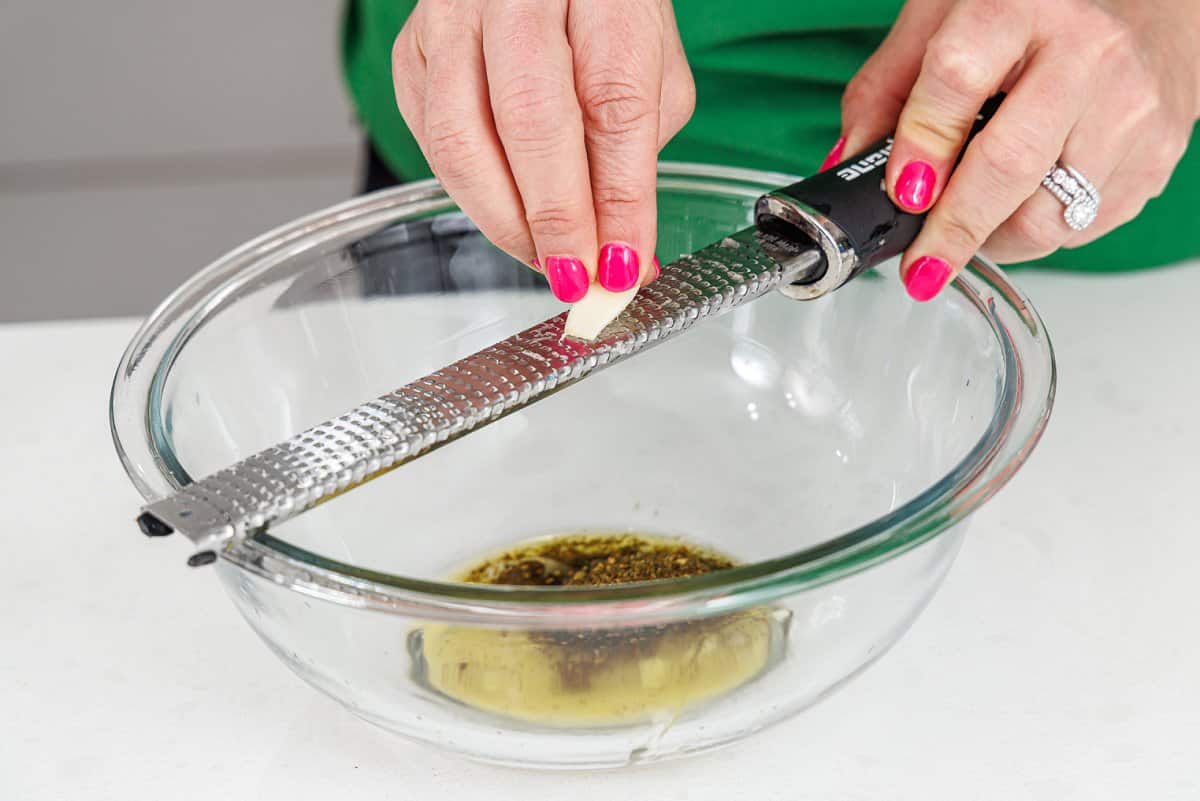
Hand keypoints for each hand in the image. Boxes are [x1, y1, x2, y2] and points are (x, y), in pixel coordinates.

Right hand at [392, 0, 693, 302]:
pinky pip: (431, 142)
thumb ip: (637, 154)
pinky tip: (509, 214)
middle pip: (529, 121)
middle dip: (556, 219)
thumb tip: (620, 251)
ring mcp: (451, 17)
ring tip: (544, 258)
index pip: (612, 105)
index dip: (618, 199)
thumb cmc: (603, 14)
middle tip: (577, 276)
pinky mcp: (412, 50)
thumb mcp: (652, 67)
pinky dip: (471, 196)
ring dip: (505, 220)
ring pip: (460, 141)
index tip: (624, 264)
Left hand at [834, 0, 1199, 300]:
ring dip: (993, 239)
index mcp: (1019, 7)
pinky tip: (1024, 202)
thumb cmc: (1032, 15)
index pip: (956, 78)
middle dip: (953, 229)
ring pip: (1047, 214)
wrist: (1145, 6)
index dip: (920, 146)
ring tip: (970, 224)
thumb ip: (886, 89)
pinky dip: (1038, 234)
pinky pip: (1082, 228)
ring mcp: (1128, 108)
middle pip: (1008, 164)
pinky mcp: (1154, 155)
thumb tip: (848, 166)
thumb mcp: (943, 22)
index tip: (901, 193)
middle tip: (919, 267)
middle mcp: (1086, 54)